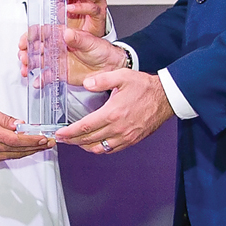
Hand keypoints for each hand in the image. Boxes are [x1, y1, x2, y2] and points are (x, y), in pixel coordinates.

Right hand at [0, 105, 53, 162]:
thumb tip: (21, 125)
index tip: (43, 138)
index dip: (32, 140)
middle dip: (37, 146)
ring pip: (15, 155)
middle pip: (18, 149)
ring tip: (43, 146)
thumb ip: (6, 119)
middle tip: (49, 142)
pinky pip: (9, 157)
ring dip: (31, 151)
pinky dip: (21, 153)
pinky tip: (29, 149)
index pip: (16, 139)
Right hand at [19, 27, 126, 86]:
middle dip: (27, 51)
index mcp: (64, 35)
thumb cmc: (102, 50)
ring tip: (26, 69)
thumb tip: (67, 33)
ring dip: (30, 65)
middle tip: (23, 57)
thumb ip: (78, 38)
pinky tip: (37, 82)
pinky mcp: (60, 73)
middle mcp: (58, 47)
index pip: (44, 32)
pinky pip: (47, 76)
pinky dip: (40, 79)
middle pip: (37, 47)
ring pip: (39, 61)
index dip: (32, 36)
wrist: (110, 67)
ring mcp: (58, 60)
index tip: (25, 41)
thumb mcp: (91, 42)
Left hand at [54, 69, 173, 153]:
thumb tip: (86, 84)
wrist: (165, 97)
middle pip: (89, 140)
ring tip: (77, 141)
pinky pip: (112, 150)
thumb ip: (102, 79)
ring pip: (100, 149)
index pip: (85, 127)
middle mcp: (118, 128)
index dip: (70, 132)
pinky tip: (96, 143)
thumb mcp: (122, 76)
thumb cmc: (145, 87)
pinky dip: (100, 149)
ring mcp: (126, 137)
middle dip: (73, 141)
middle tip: (62, 139)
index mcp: (112, 113)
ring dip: (85, 146)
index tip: (60, 134)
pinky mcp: (132, 140)